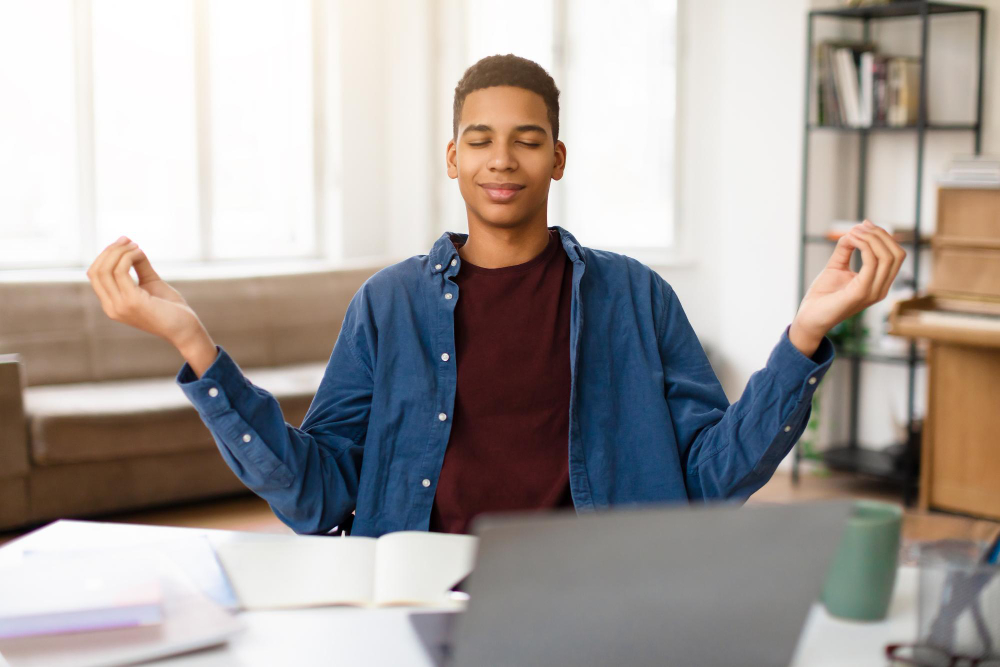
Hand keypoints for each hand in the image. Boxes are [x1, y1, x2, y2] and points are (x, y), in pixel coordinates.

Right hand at [86, 236, 205, 348]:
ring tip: (136, 246)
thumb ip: (139, 267)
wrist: (185, 329)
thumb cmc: (170, 307)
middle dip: (110, 251)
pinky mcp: (132, 302)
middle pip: (96, 271)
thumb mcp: (150, 283)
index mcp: (112, 304)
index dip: (105, 255)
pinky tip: (140, 253)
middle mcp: (111, 307)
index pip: (95, 275)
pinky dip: (129, 257)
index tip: (123, 242)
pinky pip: (121, 272)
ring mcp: (119, 306)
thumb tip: (131, 246)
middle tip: (128, 240)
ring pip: (106, 269)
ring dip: (120, 252)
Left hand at [790, 220, 906, 353]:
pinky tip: (851, 239)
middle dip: (881, 234)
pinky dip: (864, 246)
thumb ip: (846, 249)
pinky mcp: (860, 293)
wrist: (809, 317)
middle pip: (897, 254)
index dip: (883, 236)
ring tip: (853, 231)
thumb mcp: (836, 266)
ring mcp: (873, 292)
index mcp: (879, 283)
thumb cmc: (822, 295)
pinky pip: (872, 263)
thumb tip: (854, 230)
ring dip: (872, 238)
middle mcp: (881, 289)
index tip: (864, 224)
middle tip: (860, 226)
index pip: (896, 255)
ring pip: (888, 257)